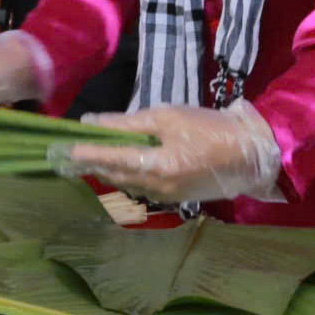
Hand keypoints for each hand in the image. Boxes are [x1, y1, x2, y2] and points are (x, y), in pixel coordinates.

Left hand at [61, 100, 282, 202]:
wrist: (251, 154)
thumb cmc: (210, 129)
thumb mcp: (168, 117)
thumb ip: (128, 123)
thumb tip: (93, 123)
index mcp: (157, 166)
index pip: (110, 158)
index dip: (85, 153)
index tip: (63, 149)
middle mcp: (157, 187)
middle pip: (114, 175)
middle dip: (91, 164)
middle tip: (68, 155)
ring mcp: (166, 196)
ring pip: (126, 183)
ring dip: (107, 171)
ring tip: (86, 159)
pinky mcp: (174, 197)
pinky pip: (141, 187)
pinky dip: (126, 176)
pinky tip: (119, 166)